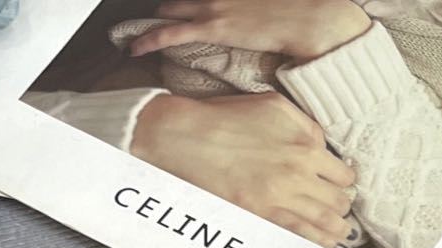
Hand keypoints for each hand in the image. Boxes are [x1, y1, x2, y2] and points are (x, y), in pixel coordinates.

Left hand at [130, 0, 371, 61]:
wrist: (309, 18)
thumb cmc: (299, 17)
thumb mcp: (276, 11)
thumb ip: (260, 15)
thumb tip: (259, 26)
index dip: (184, 6)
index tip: (174, 11)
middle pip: (179, 0)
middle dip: (163, 8)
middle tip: (149, 17)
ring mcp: (214, 7)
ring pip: (169, 11)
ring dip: (151, 22)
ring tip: (132, 36)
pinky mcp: (213, 26)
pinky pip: (171, 32)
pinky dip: (150, 39)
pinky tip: (135, 48)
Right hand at [130, 93, 355, 247]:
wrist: (189, 138)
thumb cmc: (227, 118)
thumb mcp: (275, 106)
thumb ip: (306, 125)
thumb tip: (322, 146)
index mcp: (306, 146)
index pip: (343, 175)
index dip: (344, 182)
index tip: (339, 186)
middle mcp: (298, 176)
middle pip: (338, 202)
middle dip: (342, 207)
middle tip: (339, 210)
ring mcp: (279, 200)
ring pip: (324, 224)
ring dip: (335, 231)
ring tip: (338, 233)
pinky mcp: (260, 217)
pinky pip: (298, 237)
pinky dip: (315, 243)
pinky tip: (320, 245)